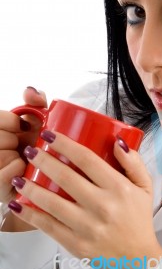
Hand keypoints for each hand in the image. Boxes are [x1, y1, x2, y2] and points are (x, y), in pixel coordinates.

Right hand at [0, 87, 46, 231]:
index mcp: (0, 131)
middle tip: (26, 144)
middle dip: (13, 140)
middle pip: (0, 138)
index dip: (10, 121)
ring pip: (1, 156)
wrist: (50, 177)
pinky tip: (22, 170)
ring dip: (16, 157)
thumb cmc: (41, 147)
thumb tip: (29, 91)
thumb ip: (35, 103)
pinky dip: (15, 171)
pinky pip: (2, 177)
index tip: (23, 126)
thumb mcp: (40, 123)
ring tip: (24, 159)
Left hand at [10, 131, 161, 268]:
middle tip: (30, 151)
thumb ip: (133, 162)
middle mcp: (102, 206)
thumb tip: (116, 141)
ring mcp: (88, 227)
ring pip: (53, 203)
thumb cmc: (138, 219)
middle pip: (66, 178)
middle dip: (43, 161)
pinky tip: (19, 205)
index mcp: (118, 188)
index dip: (66, 144)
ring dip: (31, 187)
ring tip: (19, 176)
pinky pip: (49, 227)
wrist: (136, 259)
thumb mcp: (144, 186)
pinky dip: (31, 215)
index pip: (87, 160)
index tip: (50, 136)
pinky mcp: (76, 244)